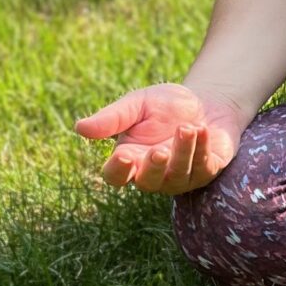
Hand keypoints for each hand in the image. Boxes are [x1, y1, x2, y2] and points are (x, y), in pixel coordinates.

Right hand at [74, 82, 247, 195]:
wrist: (204, 102)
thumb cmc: (165, 106)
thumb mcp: (136, 105)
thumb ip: (112, 118)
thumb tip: (80, 128)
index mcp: (130, 159)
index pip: (116, 176)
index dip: (118, 170)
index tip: (124, 156)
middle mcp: (154, 174)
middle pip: (148, 183)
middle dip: (154, 167)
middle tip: (159, 150)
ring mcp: (181, 177)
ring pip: (178, 176)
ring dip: (183, 152)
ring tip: (187, 127)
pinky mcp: (206, 172)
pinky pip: (204, 167)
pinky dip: (202, 148)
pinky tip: (202, 129)